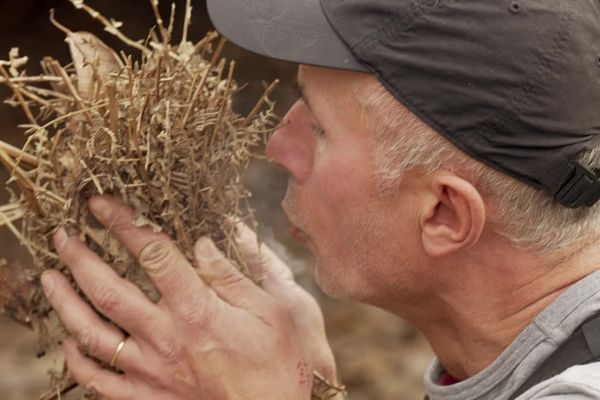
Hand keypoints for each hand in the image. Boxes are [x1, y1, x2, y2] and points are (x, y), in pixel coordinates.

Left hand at [41, 195, 335, 399]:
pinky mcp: (146, 397)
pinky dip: (77, 359)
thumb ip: (234, 276)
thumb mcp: (275, 310)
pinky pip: (98, 380)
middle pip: (108, 290)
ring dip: (65, 302)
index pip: (152, 254)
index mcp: (198, 310)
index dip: (123, 223)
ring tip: (49, 277)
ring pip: (92, 333)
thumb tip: (203, 244)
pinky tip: (70, 340)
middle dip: (79, 258)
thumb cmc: (280, 364)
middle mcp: (165, 338)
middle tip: (62, 235)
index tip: (102, 204)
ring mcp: (150, 371)